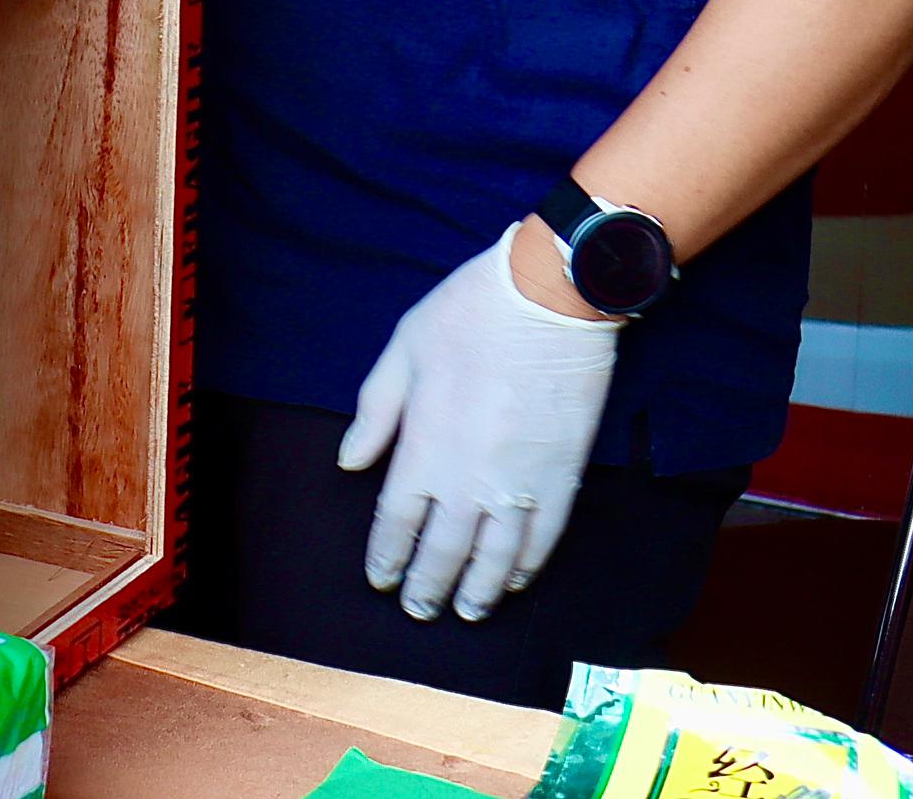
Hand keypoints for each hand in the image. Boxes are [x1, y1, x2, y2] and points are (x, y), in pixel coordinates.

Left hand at [338, 223, 621, 622]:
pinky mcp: (562, 478)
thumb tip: (350, 463)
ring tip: (464, 612)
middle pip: (443, 550)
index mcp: (424, 447)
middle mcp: (470, 478)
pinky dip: (525, 567)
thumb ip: (375, 412)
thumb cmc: (469, 315)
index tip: (381, 578)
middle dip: (427, 586)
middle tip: (418, 611)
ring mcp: (520, 484)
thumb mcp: (403, 349)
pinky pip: (542, 538)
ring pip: (495, 558)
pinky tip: (513, 582)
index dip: (387, 555)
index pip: (397, 520)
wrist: (551, 300)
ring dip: (476, 591)